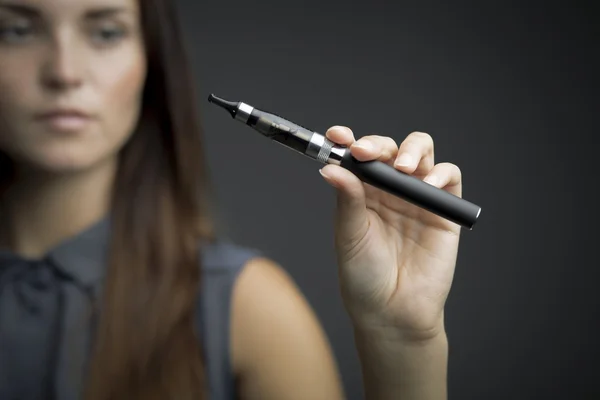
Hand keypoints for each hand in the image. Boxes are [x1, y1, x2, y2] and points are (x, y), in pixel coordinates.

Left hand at [319, 127, 462, 342]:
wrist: (393, 311)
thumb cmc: (364, 276)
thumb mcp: (350, 236)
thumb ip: (348, 200)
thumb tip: (331, 168)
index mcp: (362, 193)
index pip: (357, 156)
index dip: (348, 141)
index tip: (336, 136)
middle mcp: (389, 190)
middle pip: (389, 148)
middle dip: (378, 144)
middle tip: (366, 153)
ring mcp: (416, 197)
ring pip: (421, 153)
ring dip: (412, 150)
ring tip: (403, 167)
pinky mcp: (443, 209)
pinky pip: (449, 177)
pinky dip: (441, 173)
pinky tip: (428, 185)